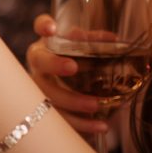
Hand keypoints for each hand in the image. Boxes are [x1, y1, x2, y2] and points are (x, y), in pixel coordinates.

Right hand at [26, 14, 107, 133]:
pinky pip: (61, 119)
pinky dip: (81, 124)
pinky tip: (100, 126)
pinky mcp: (48, 111)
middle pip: (40, 62)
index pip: (40, 26)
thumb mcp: (82, 51)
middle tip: (72, 67)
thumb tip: (112, 39)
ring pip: (48, 95)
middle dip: (54, 64)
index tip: (51, 29)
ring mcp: (39, 89)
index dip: (44, 26)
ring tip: (97, 105)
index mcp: (48, 44)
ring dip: (72, 100)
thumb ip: (93, 42)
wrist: (65, 91)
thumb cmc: (74, 65)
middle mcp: (39, 65)